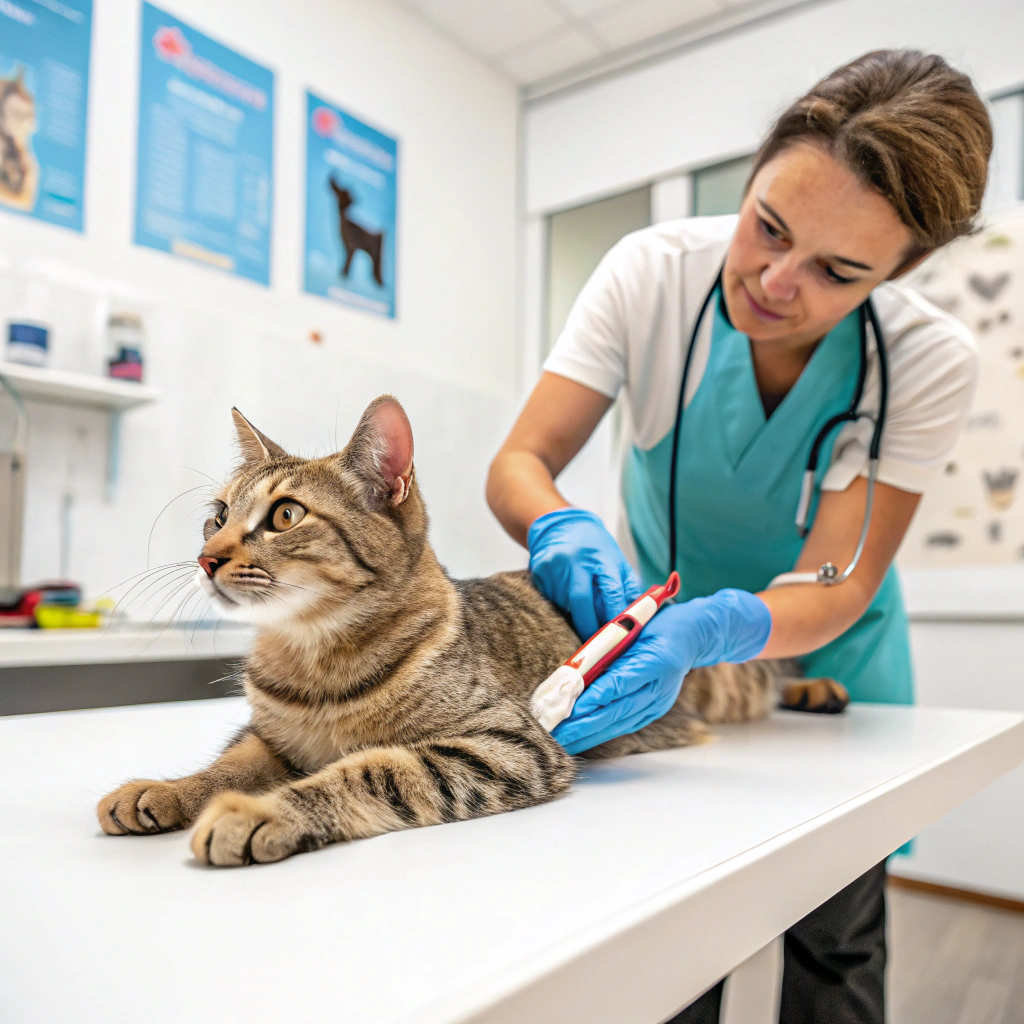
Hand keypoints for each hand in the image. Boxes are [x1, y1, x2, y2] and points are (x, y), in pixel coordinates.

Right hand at [527, 507, 643, 639]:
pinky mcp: (539, 571)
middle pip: (582, 602)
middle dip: (589, 627)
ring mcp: (555, 566)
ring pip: (565, 605)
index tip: (619, 637)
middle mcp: (576, 560)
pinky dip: (561, 606)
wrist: (561, 525)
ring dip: (575, 616)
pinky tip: (565, 598)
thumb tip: (637, 619)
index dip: (615, 618)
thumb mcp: (617, 560)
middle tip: (596, 644)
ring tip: (582, 617)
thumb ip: (627, 588)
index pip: (611, 593)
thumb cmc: (595, 547)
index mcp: (602, 558)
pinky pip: (551, 600)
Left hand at [551, 589, 771, 754]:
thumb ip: (611, 645)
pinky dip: (601, 732)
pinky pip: (624, 724)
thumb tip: (578, 667)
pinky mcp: (653, 710)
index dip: (593, 698)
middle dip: (582, 725)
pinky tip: (583, 738)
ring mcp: (657, 703)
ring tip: (562, 741)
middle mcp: (658, 687)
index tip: (569, 709)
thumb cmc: (660, 623)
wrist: (694, 635)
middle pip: (616, 711)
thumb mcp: (635, 624)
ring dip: (588, 734)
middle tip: (555, 734)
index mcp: (656, 661)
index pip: (619, 683)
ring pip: (619, 723)